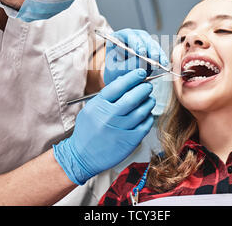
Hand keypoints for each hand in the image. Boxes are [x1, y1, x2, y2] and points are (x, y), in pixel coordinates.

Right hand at [53, 69, 155, 184]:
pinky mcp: (130, 141)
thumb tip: (124, 82)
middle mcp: (110, 116)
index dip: (132, 77)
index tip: (140, 73)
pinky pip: (146, 125)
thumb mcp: (91, 108)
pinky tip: (147, 115)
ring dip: (149, 102)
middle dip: (144, 88)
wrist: (82, 156)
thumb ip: (106, 96)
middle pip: (133, 97)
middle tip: (148, 86)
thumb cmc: (87, 131)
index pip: (119, 86)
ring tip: (149, 99)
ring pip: (142, 111)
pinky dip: (149, 117)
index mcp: (99, 105)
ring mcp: (121, 129)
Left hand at [104, 29, 168, 84]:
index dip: (135, 42)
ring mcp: (142, 41)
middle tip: (153, 58)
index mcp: (118, 38)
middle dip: (149, 48)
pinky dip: (161, 57)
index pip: (127, 35)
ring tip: (160, 63)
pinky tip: (164, 64)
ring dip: (157, 53)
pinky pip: (158, 50)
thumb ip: (127, 66)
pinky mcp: (150, 48)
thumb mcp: (116, 71)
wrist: (119, 78)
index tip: (141, 52)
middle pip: (142, 37)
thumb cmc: (114, 73)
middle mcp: (131, 36)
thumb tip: (142, 60)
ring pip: (151, 43)